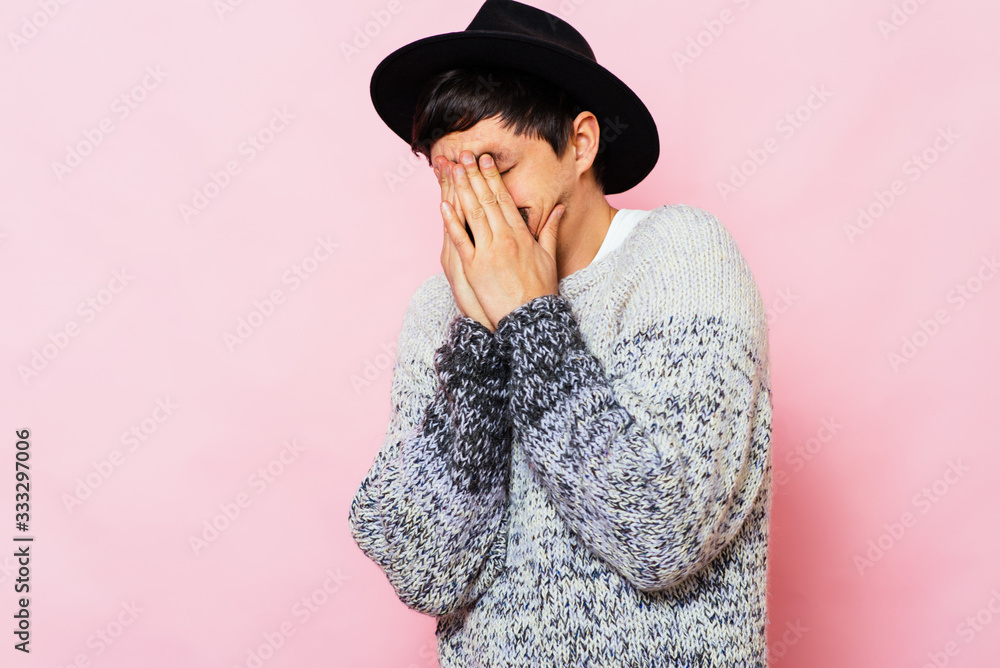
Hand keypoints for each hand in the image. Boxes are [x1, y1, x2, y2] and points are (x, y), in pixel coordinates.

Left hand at [442, 150, 563, 327]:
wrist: (530, 318)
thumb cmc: (540, 289)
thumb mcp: (549, 256)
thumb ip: (551, 230)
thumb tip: (559, 210)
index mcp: (521, 234)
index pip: (505, 199)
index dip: (493, 177)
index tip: (485, 160)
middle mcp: (504, 239)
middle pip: (486, 200)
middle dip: (474, 176)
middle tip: (463, 155)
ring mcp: (488, 253)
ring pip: (472, 214)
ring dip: (461, 190)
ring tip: (453, 170)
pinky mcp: (474, 268)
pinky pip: (461, 240)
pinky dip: (452, 221)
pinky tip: (444, 204)